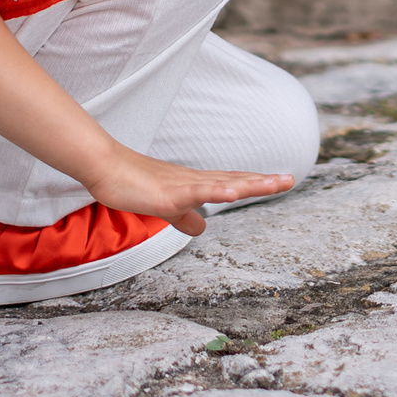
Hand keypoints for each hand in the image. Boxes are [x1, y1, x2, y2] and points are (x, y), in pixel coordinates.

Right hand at [86, 148, 294, 235]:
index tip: (280, 180)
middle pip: (235, 179)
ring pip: (224, 183)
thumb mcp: (166, 207)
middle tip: (290, 179)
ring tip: (277, 182)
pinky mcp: (170, 193)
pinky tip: (233, 192)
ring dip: (251, 183)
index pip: (232, 182)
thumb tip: (202, 228)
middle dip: (263, 181)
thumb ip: (185, 217)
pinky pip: (197, 192)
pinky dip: (217, 191)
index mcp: (196, 184)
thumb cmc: (132, 183)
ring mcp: (184, 185)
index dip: (256, 181)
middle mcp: (196, 180)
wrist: (105, 168)